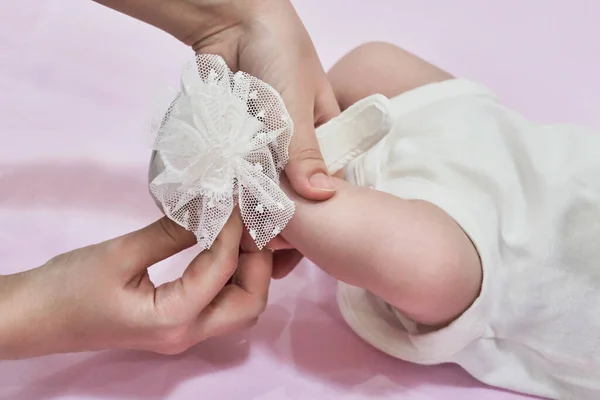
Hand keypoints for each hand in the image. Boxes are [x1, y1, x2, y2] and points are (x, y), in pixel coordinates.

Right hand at [0, 213, 271, 358]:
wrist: (35, 319)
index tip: (236, 200)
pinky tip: (222, 247)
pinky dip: (232, 277)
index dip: (235, 231)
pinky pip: (221, 305)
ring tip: (239, 231)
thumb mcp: (120, 253)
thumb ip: (171, 232)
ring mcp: (184, 334)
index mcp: (173, 319)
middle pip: (250, 303)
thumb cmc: (68, 288)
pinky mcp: (178, 325)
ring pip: (241, 307)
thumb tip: (210, 208)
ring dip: (249, 270)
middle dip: (258, 260)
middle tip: (248, 222)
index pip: (223, 271)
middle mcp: (187, 334)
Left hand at [190, 0, 340, 200]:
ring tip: (245, 200)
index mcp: (324, 127)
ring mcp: (263, 137)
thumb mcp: (296, 104)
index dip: (318, 194)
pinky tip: (226, 183)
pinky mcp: (235, 135)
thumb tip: (321, 195)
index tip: (306, 216)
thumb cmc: (278, 51)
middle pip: (292, 177)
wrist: (230, 19)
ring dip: (252, 179)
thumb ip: (304, 151)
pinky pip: (235, 159)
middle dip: (280, 189)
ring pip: (261, 171)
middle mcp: (295, 136)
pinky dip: (231, 167)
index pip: (328, 171)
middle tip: (269, 212)